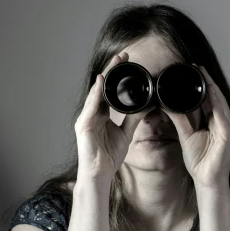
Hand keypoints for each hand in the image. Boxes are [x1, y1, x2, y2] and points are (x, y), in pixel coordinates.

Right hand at [74, 52, 146, 183]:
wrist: (100, 174)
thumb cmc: (109, 158)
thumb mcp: (126, 134)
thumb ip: (133, 119)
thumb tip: (146, 106)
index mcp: (100, 114)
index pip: (109, 90)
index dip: (117, 75)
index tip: (128, 61)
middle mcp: (92, 113)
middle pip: (102, 87)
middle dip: (112, 70)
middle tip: (123, 55)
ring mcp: (86, 118)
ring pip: (96, 92)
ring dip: (105, 76)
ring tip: (114, 63)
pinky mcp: (83, 125)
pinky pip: (90, 106)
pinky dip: (96, 93)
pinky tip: (101, 82)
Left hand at [168, 65, 229, 189]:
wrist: (207, 181)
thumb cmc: (200, 162)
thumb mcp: (186, 136)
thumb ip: (179, 120)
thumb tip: (167, 106)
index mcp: (213, 122)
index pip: (208, 99)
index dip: (202, 85)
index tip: (192, 71)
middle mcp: (222, 122)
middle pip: (215, 97)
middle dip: (208, 81)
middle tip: (197, 66)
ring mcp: (227, 128)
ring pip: (220, 102)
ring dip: (212, 87)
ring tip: (204, 73)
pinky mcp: (228, 135)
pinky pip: (222, 115)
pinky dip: (216, 103)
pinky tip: (211, 93)